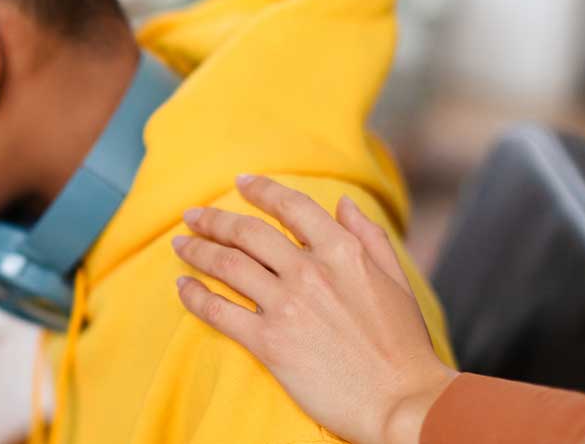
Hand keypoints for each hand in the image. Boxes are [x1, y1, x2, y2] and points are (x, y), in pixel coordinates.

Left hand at [172, 176, 457, 443]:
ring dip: (197, 251)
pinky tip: (182, 287)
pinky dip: (194, 296)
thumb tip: (344, 202)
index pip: (290, 206)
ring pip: (227, 265)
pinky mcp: (269, 343)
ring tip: (180, 244)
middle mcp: (310, 271)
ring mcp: (287, 306)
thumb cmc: (404, 345)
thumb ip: (369, 236)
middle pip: (247, 232)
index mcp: (343, 251)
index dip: (260, 190)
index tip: (240, 182)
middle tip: (193, 215)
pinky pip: (219, 311)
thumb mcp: (395, 280)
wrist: (403, 402)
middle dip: (214, 219)